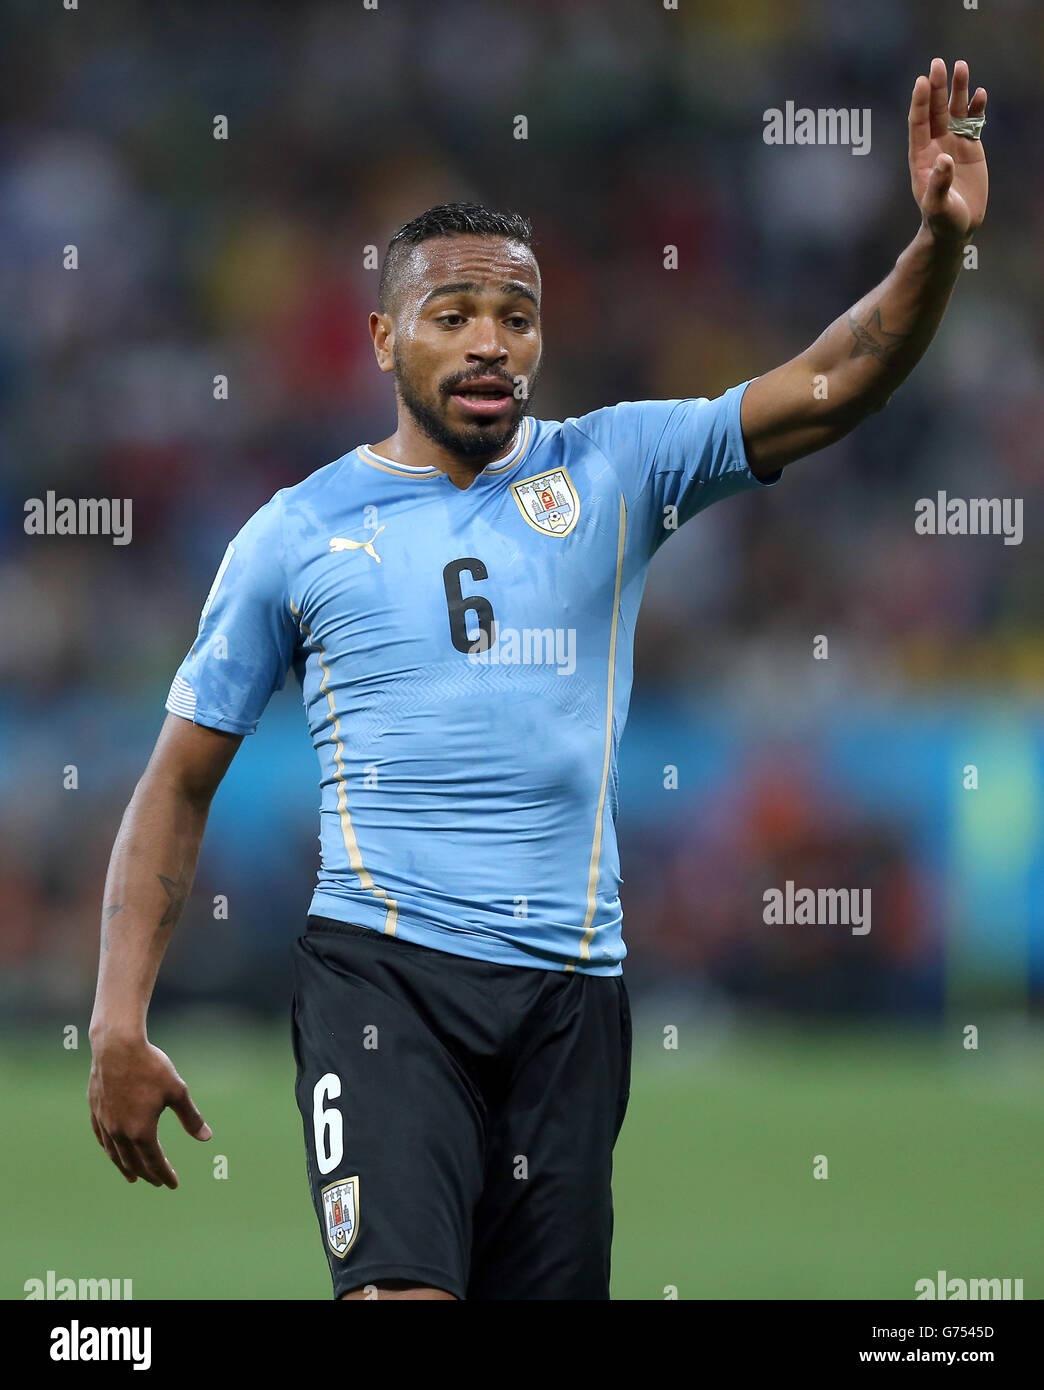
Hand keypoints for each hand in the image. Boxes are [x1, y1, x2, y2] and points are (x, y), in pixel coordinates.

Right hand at [88, 1037, 210, 1187]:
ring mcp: (105, 1122)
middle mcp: (119, 1132)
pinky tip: (112, 1150)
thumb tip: (207, 1138)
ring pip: (114, 1153)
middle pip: (133, 1162)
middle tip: (157, 1181)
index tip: (172, 1184)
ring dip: (125, 1167)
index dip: (164, 1174)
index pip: (154, 1161)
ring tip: (132, 1177)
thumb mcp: (177, 1091)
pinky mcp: (95, 1109)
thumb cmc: (151, 1067)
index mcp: (141, 1131)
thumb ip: (190, 1117)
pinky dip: (109, 1149)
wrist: (117, 1046)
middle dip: (147, 1174)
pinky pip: (101, 1137)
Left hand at [909, 58, 987, 243]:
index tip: (922, 82)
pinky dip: (976, 108)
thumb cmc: (942, 220)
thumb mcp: (938, 206)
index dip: (920, 103)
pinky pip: (973, 122)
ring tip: (961, 66)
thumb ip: (939, 184)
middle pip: (936, 111)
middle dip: (937, 88)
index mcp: (921, 157)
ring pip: (955, 111)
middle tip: (938, 63)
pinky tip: (980, 94)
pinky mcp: (970, 148)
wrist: (956, 227)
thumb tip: (944, 159)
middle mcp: (935, 145)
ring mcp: (953, 144)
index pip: (918, 124)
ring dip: (958, 90)